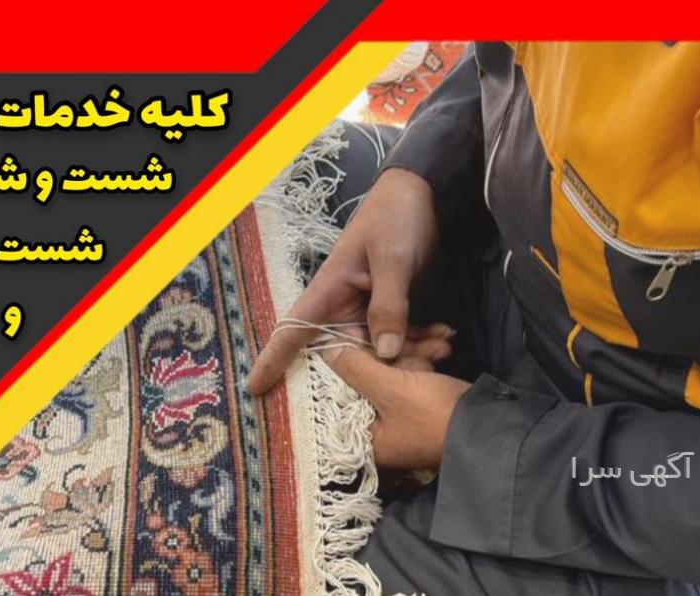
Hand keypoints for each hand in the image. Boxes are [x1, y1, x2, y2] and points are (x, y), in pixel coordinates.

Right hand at [246, 167, 441, 394]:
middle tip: (428, 362)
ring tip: (444, 345)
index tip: (255, 390)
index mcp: (329, 291)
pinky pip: (400, 338)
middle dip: (386, 367)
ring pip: (380, 351)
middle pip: (349, 355)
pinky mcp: (390, 310)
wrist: (422, 191)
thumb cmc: (395, 216)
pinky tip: (445, 336)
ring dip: (412, 354)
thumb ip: (389, 306)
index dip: (272, 360)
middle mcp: (343, 307)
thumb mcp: (392, 259)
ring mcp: (367, 310)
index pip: (292, 330)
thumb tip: (385, 352)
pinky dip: (421, 341)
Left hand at [322, 328, 470, 469]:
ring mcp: (401, 418)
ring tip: (441, 347)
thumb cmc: (437, 416)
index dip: (351, 361)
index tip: (360, 334)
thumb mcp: (393, 389)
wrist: (496, 428)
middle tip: (415, 342)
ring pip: (393, 373)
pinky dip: (426, 362)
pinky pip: (412, 377)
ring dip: (417, 354)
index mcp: (365, 438)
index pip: (341, 393)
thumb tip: (326, 350)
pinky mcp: (421, 405)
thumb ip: (356, 368)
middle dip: (395, 355)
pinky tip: (443, 348)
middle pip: (369, 380)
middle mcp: (379, 431)